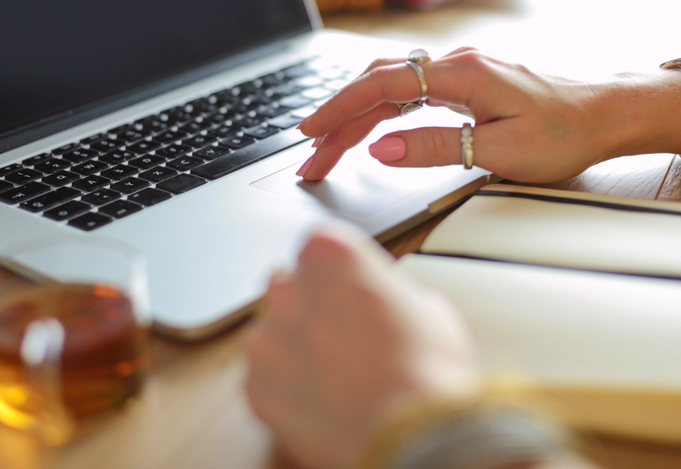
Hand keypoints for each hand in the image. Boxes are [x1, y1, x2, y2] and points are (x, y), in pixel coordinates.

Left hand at [244, 223, 479, 468]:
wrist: (412, 436)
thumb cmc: (426, 369)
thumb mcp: (426, 306)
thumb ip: (386, 292)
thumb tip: (386, 303)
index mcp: (331, 253)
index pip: (320, 245)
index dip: (339, 272)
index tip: (353, 289)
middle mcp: (289, 288)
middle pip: (291, 286)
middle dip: (312, 307)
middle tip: (348, 336)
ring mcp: (267, 338)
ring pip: (273, 333)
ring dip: (296, 348)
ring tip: (338, 375)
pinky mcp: (254, 386)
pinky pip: (264, 378)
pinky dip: (285, 388)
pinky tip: (322, 401)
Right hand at [297, 48, 680, 182]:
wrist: (609, 113)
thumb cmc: (567, 132)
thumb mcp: (502, 152)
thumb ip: (436, 147)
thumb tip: (380, 147)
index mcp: (462, 74)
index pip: (382, 85)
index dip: (340, 109)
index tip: (309, 134)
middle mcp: (457, 64)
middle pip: (379, 85)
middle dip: (339, 119)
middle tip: (311, 157)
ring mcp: (463, 72)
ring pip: (393, 86)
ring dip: (358, 116)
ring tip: (329, 147)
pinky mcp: (470, 84)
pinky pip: (413, 91)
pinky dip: (384, 110)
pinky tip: (371, 127)